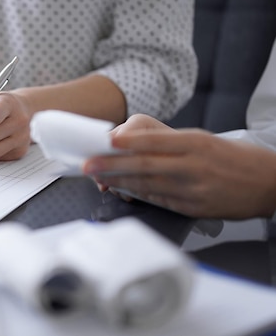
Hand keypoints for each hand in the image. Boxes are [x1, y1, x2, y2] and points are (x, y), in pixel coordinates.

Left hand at [83, 127, 275, 218]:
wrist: (268, 183)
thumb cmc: (230, 157)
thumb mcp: (202, 139)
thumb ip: (167, 141)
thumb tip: (128, 142)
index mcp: (196, 143)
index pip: (156, 141)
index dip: (128, 142)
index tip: (106, 141)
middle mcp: (194, 166)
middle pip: (145, 166)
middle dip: (112, 166)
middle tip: (89, 165)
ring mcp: (193, 190)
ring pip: (148, 185)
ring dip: (119, 182)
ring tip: (98, 178)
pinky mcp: (193, 209)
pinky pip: (159, 200)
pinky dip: (138, 194)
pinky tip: (122, 190)